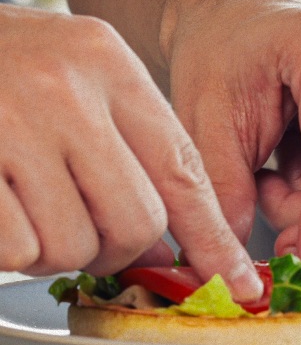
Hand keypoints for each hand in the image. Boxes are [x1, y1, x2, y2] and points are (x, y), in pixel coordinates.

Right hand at [0, 5, 259, 298]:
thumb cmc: (1, 63)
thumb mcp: (76, 71)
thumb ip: (130, 144)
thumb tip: (171, 246)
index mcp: (106, 63)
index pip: (182, 169)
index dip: (212, 237)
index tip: (234, 281)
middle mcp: (63, 91)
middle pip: (136, 220)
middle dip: (118, 248)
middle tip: (89, 235)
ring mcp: (10, 127)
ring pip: (74, 245)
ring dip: (55, 249)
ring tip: (28, 208)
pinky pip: (17, 249)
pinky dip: (12, 251)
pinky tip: (1, 211)